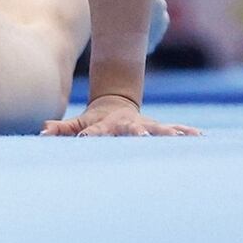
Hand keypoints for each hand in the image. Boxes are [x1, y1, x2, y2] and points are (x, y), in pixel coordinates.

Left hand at [40, 95, 202, 136]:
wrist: (116, 104)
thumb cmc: (94, 121)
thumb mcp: (78, 123)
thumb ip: (61, 129)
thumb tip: (41, 132)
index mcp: (105, 125)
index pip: (95, 131)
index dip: (88, 134)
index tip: (85, 139)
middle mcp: (127, 124)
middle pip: (131, 129)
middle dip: (136, 134)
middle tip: (142, 138)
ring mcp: (145, 125)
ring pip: (158, 129)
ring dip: (167, 133)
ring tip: (180, 137)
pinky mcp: (158, 127)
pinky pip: (175, 129)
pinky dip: (187, 133)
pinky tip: (201, 137)